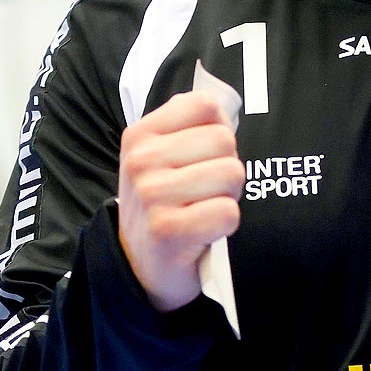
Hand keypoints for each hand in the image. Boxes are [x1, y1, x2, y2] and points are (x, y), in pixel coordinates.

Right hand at [117, 92, 245, 311]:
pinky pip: (228, 212)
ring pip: (231, 174)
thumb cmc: (162, 205)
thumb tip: (224, 106)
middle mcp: (141, 161)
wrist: (140, 265)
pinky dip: (225, 224)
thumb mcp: (161, 156)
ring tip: (203, 209)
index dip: (218, 130)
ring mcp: (152, 195)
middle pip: (224, 141)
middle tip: (204, 191)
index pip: (206, 105)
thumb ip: (189, 126)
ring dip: (227, 196)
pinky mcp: (168, 230)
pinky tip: (204, 231)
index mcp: (140, 135)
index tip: (203, 155)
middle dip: (225, 167)